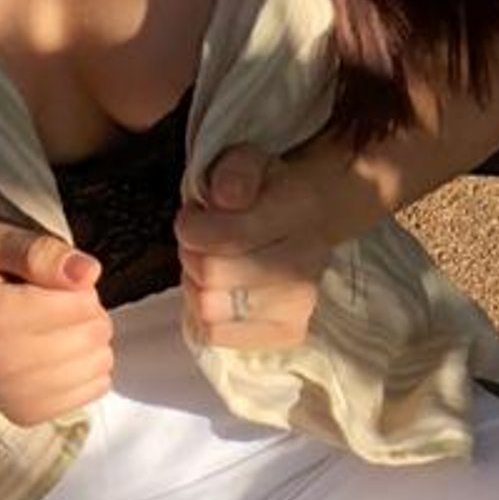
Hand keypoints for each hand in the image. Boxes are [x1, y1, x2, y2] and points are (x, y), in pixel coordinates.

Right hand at [0, 219, 113, 424]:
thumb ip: (39, 251)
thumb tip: (89, 273)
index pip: (82, 304)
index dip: (78, 286)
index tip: (50, 283)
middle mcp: (0, 363)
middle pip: (93, 335)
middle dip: (86, 313)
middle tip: (52, 305)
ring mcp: (13, 395)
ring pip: (99, 364)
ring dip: (87, 342)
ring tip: (52, 330)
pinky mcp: (26, 414)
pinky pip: (92, 389)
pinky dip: (84, 369)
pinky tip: (54, 355)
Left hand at [174, 141, 375, 350]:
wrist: (301, 226)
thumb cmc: (264, 194)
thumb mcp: (246, 164)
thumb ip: (233, 171)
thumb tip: (226, 198)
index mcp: (299, 209)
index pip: (225, 237)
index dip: (191, 228)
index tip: (193, 219)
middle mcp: (307, 261)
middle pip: (212, 276)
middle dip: (192, 258)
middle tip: (199, 248)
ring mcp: (301, 304)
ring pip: (210, 309)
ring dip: (197, 289)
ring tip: (211, 272)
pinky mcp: (288, 333)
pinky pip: (217, 335)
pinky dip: (205, 318)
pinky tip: (219, 297)